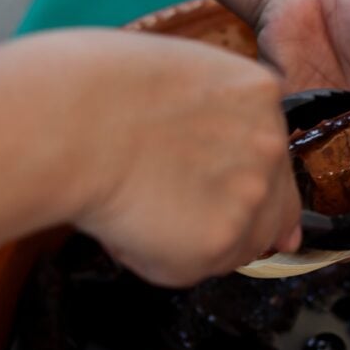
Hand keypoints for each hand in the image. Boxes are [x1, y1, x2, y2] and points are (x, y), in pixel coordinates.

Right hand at [57, 32, 301, 285]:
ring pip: (235, 244)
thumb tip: (218, 163)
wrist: (72, 120)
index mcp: (259, 94)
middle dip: (230, 217)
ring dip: (192, 238)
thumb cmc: (97, 91)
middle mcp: (269, 144)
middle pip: (270, 206)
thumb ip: (211, 119)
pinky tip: (128, 222)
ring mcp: (252, 193)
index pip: (277, 156)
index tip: (238, 204)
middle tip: (176, 212)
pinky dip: (156, 258)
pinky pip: (193, 268)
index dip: (253, 186)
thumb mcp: (175, 81)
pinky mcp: (221, 239)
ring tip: (139, 205)